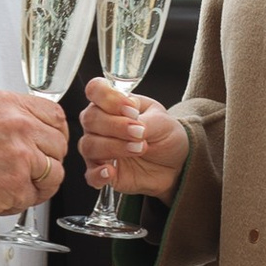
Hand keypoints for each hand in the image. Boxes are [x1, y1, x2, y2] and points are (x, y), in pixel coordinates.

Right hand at [0, 90, 67, 219]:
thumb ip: (7, 118)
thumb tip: (29, 129)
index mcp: (8, 105)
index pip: (55, 116)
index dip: (54, 135)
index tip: (48, 145)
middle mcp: (17, 126)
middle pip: (59, 145)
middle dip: (47, 162)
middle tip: (29, 171)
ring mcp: (19, 156)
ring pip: (54, 174)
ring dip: (38, 185)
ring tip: (14, 186)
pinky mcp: (14, 185)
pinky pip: (33, 198)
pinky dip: (18, 202)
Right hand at [79, 78, 187, 202]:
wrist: (176, 163)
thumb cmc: (165, 135)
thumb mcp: (162, 121)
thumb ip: (144, 120)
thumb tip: (131, 122)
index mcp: (112, 104)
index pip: (95, 91)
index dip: (108, 98)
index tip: (130, 110)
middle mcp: (100, 125)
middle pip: (90, 118)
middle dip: (116, 126)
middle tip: (140, 133)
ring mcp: (98, 149)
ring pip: (89, 145)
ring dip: (113, 147)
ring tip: (139, 148)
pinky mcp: (101, 172)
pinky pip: (90, 175)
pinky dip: (98, 174)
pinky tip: (110, 172)